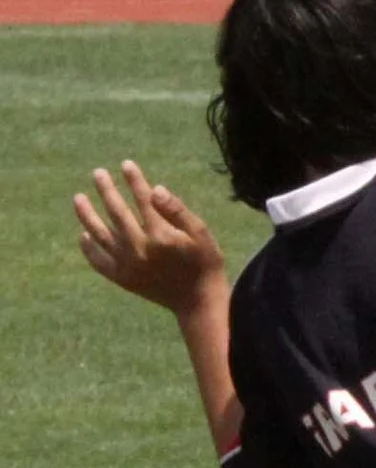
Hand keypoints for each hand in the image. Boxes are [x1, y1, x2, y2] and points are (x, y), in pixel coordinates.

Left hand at [73, 161, 224, 311]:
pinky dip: (89, 248)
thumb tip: (155, 189)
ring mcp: (127, 264)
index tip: (126, 164)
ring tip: (78, 198)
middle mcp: (139, 248)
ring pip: (100, 234)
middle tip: (98, 174)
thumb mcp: (201, 234)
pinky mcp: (122, 279)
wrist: (199, 303)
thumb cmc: (205, 265)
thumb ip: (178, 211)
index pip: (142, 200)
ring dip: (87, 215)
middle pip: (117, 212)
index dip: (134, 181)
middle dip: (107, 190)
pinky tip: (84, 236)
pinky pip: (99, 261)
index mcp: (160, 235)